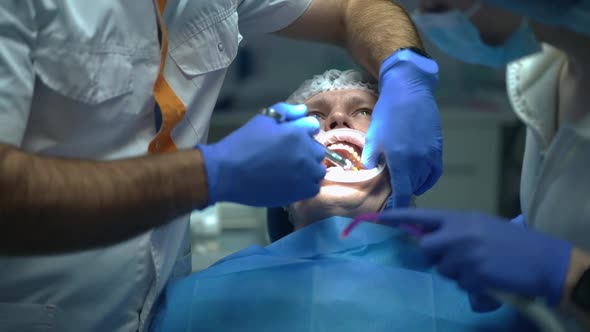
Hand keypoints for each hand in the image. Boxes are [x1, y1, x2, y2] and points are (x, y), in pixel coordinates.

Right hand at [198, 103, 325, 206]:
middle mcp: (306, 153)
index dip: (303, 131)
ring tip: (289, 171)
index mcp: (297, 133)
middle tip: (287, 157)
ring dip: (308, 169)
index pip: (313, 126)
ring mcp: (305, 174)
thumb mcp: (262, 120)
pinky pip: (313, 188)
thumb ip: (286, 111)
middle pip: (318, 150)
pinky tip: (290, 183)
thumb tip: (303, 110)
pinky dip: (305, 185)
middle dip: (306, 151)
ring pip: (317, 170)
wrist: (227, 173)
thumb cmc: (242, 144)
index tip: (292, 138)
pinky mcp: (300, 192)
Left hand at [362, 50, 442, 207]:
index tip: (389, 215)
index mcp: (401, 161)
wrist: (410, 91)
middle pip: (413, 190)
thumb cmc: (388, 114)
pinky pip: (434, 173)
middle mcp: (419, 161)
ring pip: (424, 182)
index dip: (396, 208)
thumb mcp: (373, 138)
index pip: (402, 195)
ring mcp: (431, 155)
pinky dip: (426, 179)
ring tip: (402, 187)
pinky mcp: (438, 149)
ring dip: (413, 187)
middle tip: (391, 200)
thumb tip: (367, 176)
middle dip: (402, 197)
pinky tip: (417, 179)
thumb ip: (371, 161)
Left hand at [376, 209, 571, 305]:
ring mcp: (465, 254)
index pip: (421, 216)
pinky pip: (461, 286)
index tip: (377, 218)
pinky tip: (490, 279)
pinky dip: (473, 287)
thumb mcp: (480, 226)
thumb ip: (454, 230)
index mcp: (460, 218)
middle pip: (425, 248)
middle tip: (458, 258)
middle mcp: (458, 233)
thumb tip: (428, 241)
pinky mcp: (474, 275)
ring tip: (481, 267)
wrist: (542, 258)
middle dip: (436, 256)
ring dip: (457, 273)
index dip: (397, 218)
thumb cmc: (511, 241)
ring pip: (443, 270)